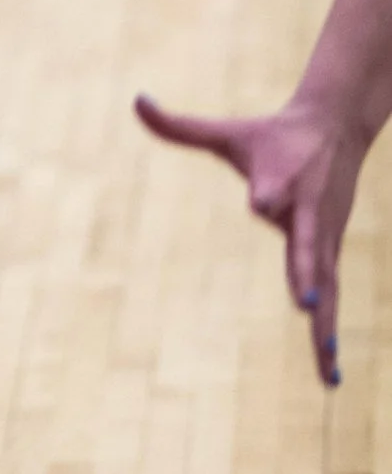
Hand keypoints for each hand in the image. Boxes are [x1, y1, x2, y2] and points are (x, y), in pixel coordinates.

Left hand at [134, 90, 367, 385]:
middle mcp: (305, 212)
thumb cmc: (271, 135)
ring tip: (325, 358)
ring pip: (324, 284)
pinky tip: (330, 374)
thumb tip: (137, 99)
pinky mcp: (331, 253)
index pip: (269, 192)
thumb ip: (180, 126)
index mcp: (280, 180)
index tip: (261, 198)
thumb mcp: (226, 131)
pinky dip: (329, 334)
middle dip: (305, 273)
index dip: (266, 194)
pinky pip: (332, 298)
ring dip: (324, 323)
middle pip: (305, 246)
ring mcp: (323, 237)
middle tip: (308, 301)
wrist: (335, 128)